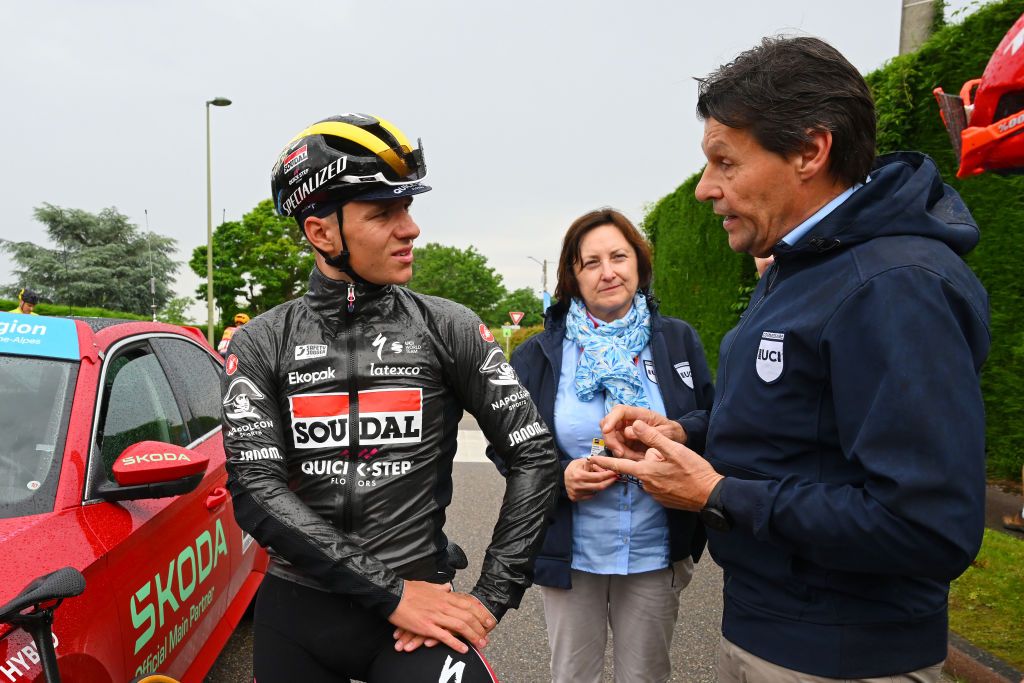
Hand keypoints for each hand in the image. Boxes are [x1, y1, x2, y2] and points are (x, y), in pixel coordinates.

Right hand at [389, 581, 495, 653]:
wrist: (392, 593)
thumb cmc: (408, 589)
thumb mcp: (427, 585)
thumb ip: (439, 587)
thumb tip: (448, 586)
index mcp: (444, 595)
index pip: (468, 604)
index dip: (480, 613)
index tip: (487, 620)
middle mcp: (443, 605)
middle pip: (468, 616)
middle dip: (480, 627)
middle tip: (487, 636)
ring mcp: (435, 616)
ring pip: (460, 626)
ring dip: (473, 636)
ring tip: (480, 644)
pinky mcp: (426, 626)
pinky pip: (444, 636)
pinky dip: (456, 643)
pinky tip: (464, 649)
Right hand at [564, 457, 618, 501]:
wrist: (560, 477)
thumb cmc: (573, 468)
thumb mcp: (581, 461)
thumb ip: (593, 464)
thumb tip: (605, 468)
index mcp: (579, 475)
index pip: (598, 477)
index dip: (608, 475)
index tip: (615, 472)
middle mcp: (577, 486)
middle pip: (599, 486)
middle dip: (609, 482)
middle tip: (615, 478)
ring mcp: (576, 493)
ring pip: (595, 492)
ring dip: (601, 485)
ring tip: (601, 480)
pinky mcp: (575, 498)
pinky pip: (590, 496)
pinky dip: (594, 491)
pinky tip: (592, 485)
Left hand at [590, 420, 720, 510]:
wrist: (710, 496)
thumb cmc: (694, 471)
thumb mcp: (674, 449)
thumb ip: (653, 437)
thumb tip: (635, 425)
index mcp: (645, 472)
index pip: (618, 465)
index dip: (604, 461)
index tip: (590, 459)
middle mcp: (646, 485)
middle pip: (638, 468)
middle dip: (647, 460)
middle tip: (668, 458)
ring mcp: (655, 494)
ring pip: (649, 476)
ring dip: (657, 469)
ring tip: (676, 467)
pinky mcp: (663, 499)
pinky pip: (658, 485)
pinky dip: (663, 478)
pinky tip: (677, 476)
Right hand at [600, 405, 685, 460]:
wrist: (675, 438)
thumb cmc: (672, 432)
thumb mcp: (666, 432)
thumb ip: (649, 433)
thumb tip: (627, 432)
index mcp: (639, 413)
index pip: (620, 411)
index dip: (611, 419)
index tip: (606, 430)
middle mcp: (629, 420)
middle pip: (608, 424)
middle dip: (610, 439)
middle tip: (620, 453)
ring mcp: (625, 430)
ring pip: (611, 438)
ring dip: (618, 450)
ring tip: (636, 458)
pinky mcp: (625, 441)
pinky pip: (617, 448)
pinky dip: (624, 455)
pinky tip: (637, 458)